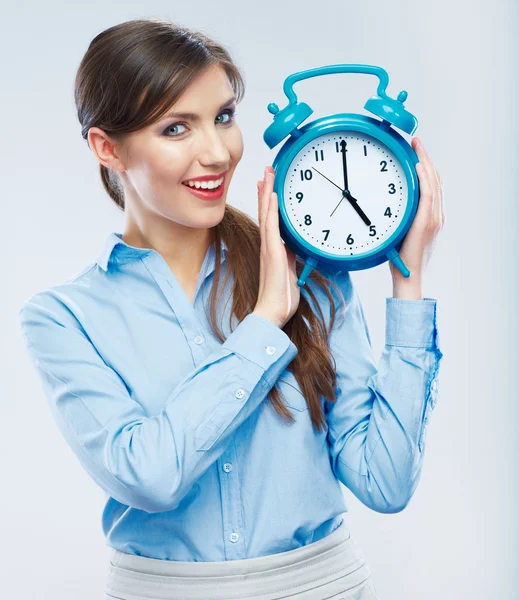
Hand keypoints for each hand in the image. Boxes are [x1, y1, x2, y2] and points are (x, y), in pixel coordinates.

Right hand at [253, 166, 300, 328]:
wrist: (272, 312)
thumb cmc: (280, 298)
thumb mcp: (290, 274)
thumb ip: (291, 259)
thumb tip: (294, 250)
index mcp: (273, 250)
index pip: (270, 220)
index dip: (269, 202)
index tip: (268, 186)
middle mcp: (268, 246)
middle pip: (266, 212)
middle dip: (266, 191)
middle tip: (266, 171)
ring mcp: (269, 248)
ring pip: (267, 215)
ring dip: (267, 194)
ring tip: (266, 175)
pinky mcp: (272, 253)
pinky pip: (272, 227)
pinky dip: (271, 210)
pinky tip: (271, 196)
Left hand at [389, 137, 445, 284]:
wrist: (408, 275)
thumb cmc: (400, 259)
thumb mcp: (400, 232)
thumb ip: (398, 216)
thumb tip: (383, 205)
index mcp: (432, 217)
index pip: (434, 185)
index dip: (428, 166)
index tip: (417, 152)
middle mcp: (437, 215)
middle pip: (436, 179)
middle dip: (426, 158)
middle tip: (416, 142)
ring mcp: (434, 218)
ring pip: (434, 183)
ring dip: (425, 161)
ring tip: (416, 146)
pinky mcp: (427, 222)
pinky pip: (428, 194)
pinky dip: (425, 178)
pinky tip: (418, 166)